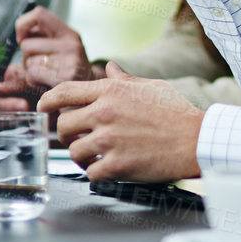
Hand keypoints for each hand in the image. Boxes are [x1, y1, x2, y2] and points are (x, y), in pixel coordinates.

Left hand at [0, 7, 99, 110]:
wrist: (92, 95)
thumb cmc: (65, 75)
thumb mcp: (53, 58)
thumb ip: (28, 54)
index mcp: (68, 33)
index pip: (38, 14)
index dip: (22, 24)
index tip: (21, 38)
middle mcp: (71, 43)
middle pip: (27, 45)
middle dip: (27, 59)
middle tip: (41, 68)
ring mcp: (71, 60)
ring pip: (29, 62)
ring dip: (31, 74)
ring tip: (47, 79)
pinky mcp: (66, 77)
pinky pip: (33, 75)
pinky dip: (34, 83)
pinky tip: (48, 86)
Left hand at [37, 63, 202, 181]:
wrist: (197, 139)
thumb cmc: (177, 113)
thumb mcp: (152, 87)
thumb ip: (125, 80)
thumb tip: (110, 67)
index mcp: (111, 91)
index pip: (63, 92)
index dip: (47, 101)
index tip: (44, 109)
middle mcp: (105, 113)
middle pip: (63, 125)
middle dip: (68, 135)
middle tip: (80, 140)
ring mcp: (110, 140)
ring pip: (74, 152)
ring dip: (82, 156)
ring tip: (96, 157)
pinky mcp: (117, 164)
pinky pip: (90, 172)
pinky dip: (96, 174)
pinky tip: (108, 170)